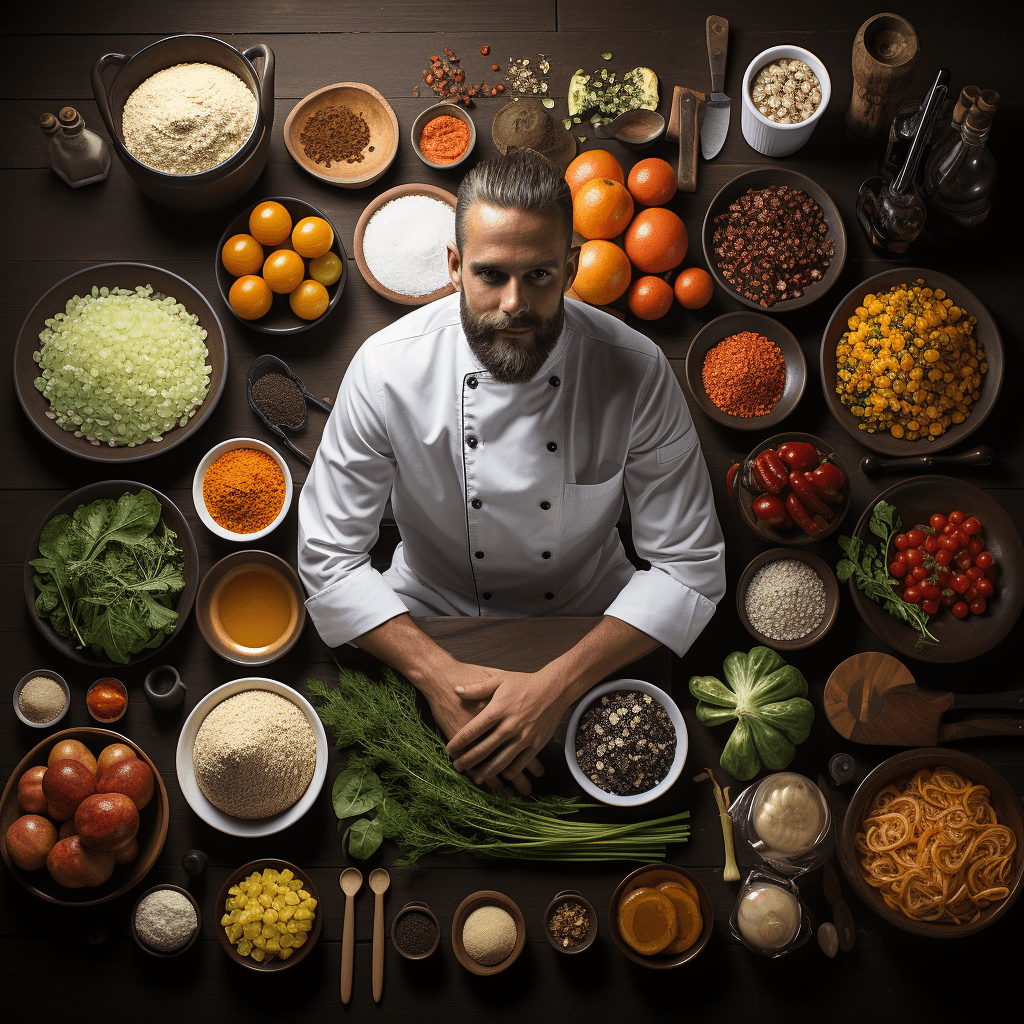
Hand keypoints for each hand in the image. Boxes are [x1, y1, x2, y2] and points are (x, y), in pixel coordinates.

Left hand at [445, 667, 564, 792]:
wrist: (554, 688)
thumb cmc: (524, 683)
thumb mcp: (499, 679)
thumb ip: (477, 687)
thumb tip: (456, 689)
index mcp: (498, 710)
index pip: (472, 730)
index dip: (458, 742)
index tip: (448, 750)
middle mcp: (510, 725)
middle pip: (483, 749)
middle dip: (467, 761)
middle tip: (456, 767)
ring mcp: (524, 737)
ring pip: (501, 761)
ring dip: (486, 772)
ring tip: (475, 778)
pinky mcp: (536, 744)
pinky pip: (520, 763)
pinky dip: (510, 772)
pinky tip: (501, 776)